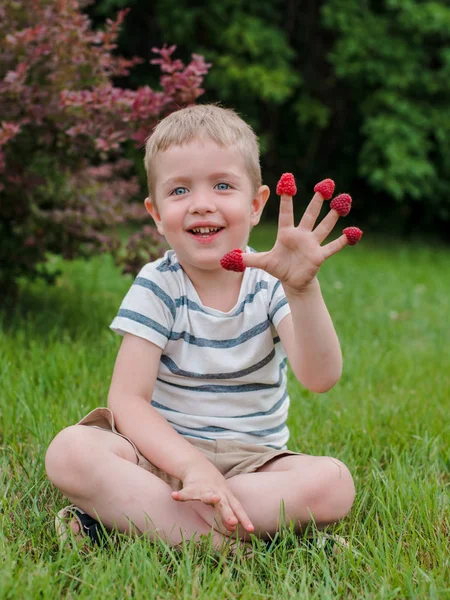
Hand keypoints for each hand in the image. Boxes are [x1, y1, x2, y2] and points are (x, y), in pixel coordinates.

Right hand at [171, 468, 253, 532]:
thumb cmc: (214, 487)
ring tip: (213, 499)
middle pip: (223, 504)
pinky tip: (174, 496)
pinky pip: (185, 492)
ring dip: (210, 497)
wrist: (198, 465)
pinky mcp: (191, 486)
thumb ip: (229, 513)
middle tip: (233, 522)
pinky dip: (180, 495)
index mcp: (226, 496)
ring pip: (207, 494)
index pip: (237, 508)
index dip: (244, 519)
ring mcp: (204, 489)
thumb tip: (234, 529)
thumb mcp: (223, 499)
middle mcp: (217, 492)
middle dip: (228, 513)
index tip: (251, 530)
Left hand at [244, 178, 350, 294]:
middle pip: (310, 214)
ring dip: (333, 215)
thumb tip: (228, 258)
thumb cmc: (279, 267)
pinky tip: (353, 232)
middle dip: (317, 200)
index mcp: (286, 233)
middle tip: (325, 184)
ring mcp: (312, 244)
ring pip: (324, 226)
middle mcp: (301, 235)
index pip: (286, 212)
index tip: (287, 181)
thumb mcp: (262, 263)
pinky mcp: (319, 255)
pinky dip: (343, 240)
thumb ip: (247, 259)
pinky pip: (332, 246)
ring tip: (343, 201)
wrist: (293, 281)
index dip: (287, 198)